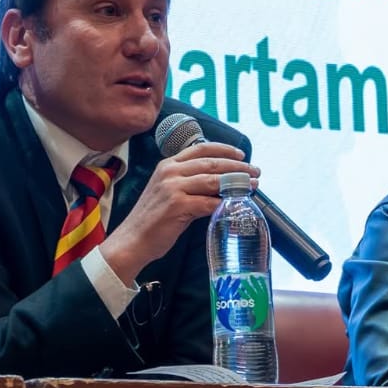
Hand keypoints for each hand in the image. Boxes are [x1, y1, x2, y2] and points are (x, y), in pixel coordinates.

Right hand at [98, 141, 256, 282]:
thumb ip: (189, 184)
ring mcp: (173, 187)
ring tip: (252, 186)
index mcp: (168, 165)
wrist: (133, 239)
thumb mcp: (168, 192)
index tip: (242, 155)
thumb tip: (219, 184)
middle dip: (237, 167)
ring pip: (213, 180)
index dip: (224, 150)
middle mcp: (170, 172)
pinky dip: (224, 203)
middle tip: (255, 172)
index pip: (201, 148)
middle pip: (212, 163)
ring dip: (236, 183)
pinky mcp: (177, 205)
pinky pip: (208, 202)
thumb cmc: (152, 219)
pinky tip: (235, 206)